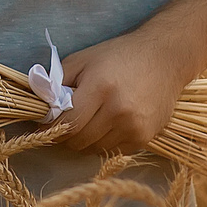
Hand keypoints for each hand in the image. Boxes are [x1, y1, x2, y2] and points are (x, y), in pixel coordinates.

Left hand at [56, 23, 206, 155]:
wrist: (165, 58)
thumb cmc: (119, 55)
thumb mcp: (83, 59)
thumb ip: (57, 82)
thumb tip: (41, 108)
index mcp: (100, 88)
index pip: (67, 123)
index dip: (50, 128)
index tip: (43, 127)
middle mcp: (119, 110)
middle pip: (79, 140)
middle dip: (66, 135)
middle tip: (65, 124)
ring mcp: (134, 126)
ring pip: (95, 149)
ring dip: (85, 140)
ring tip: (88, 121)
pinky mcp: (145, 137)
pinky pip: (114, 151)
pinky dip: (104, 142)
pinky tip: (108, 124)